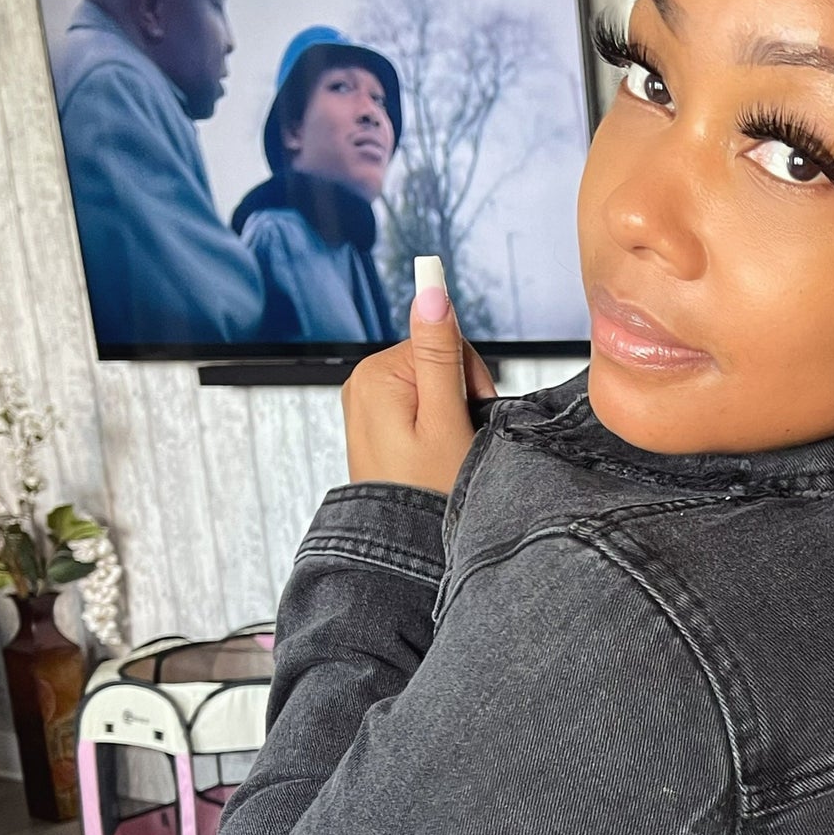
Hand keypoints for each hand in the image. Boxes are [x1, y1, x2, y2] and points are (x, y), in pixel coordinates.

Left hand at [342, 283, 497, 493]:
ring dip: (449, 412)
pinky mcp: (372, 423)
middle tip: (458, 438)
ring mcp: (364, 404)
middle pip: (436, 360)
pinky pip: (415, 406)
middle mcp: (362, 382)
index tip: (469, 416)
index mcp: (376, 374)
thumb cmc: (427, 491)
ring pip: (429, 384)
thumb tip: (431, 290)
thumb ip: (440, 352)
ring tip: (444, 451)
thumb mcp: (445, 419)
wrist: (404, 544)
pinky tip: (432, 454)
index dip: (471, 378)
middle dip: (459, 395)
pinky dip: (433, 425)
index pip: (444, 340)